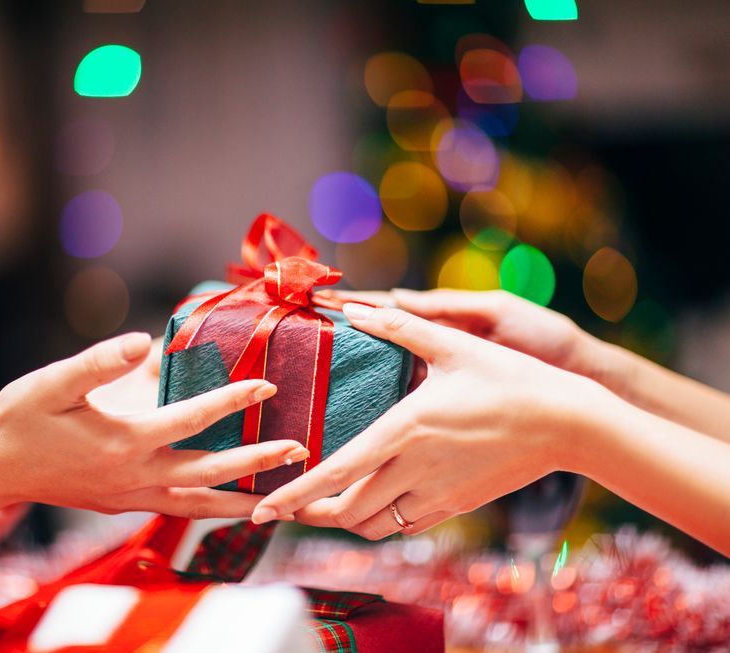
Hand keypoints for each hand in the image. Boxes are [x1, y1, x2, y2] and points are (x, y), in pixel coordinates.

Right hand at [0, 333, 307, 532]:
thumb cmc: (20, 421)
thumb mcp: (51, 383)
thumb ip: (98, 362)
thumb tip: (145, 340)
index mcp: (123, 441)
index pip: (192, 419)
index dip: (233, 400)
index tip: (268, 384)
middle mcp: (135, 476)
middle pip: (211, 472)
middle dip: (258, 462)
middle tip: (299, 452)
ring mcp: (131, 497)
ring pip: (199, 504)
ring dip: (243, 498)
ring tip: (282, 497)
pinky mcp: (124, 505)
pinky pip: (179, 511)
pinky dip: (211, 508)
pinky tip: (231, 503)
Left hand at [251, 304, 603, 539]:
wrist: (569, 423)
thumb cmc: (511, 379)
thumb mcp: (453, 346)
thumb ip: (400, 327)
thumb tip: (356, 308)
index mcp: (405, 429)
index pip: (336, 473)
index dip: (295, 495)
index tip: (264, 509)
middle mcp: (416, 469)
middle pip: (347, 511)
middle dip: (309, 514)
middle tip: (285, 505)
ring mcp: (438, 493)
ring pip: (374, 526)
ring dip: (343, 520)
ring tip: (324, 504)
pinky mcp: (456, 505)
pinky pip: (406, 526)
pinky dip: (380, 521)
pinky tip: (373, 501)